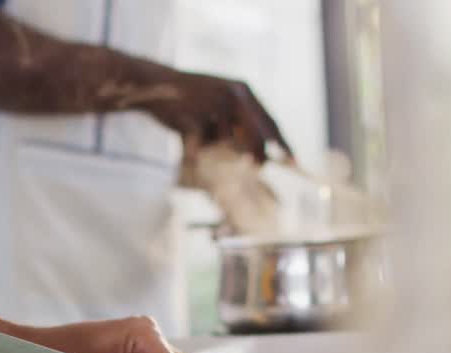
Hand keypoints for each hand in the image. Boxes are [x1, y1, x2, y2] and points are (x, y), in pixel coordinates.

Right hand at [141, 71, 290, 163]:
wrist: (155, 85)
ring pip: (227, 143)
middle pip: (256, 137)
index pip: (270, 122)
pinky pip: (204, 144)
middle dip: (257, 156)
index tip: (295, 161)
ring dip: (212, 144)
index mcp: (243, 90)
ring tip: (197, 128)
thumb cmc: (190, 99)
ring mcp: (216, 105)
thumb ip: (240, 124)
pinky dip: (196, 145)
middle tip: (257, 168)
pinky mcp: (198, 117)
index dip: (283, 144)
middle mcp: (234, 95)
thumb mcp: (220, 104)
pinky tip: (185, 128)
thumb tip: (263, 157)